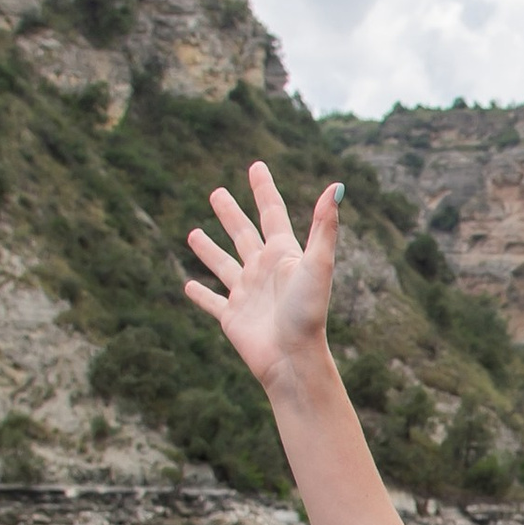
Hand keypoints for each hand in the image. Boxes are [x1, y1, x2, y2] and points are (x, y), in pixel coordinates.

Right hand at [182, 161, 337, 390]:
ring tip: (192, 233)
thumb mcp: (317, 264)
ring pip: (222, 264)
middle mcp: (263, 271)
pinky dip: (199, 295)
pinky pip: (212, 302)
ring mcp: (246, 294)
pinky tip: (186, 286)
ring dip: (208, 250)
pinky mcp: (232, 318)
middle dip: (230, 213)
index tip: (255, 166)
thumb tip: (336, 186)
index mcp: (283, 255)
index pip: (271, 213)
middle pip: (243, 234)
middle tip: (216, 192)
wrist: (293, 358)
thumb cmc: (308, 313)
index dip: (263, 189)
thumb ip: (324, 226)